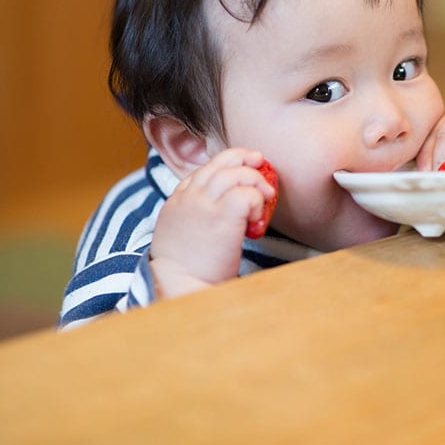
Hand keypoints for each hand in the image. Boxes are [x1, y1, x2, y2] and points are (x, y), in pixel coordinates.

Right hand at [149, 148, 276, 297]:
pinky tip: (257, 218)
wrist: (179, 286)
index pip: (204, 170)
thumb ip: (196, 218)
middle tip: (260, 163)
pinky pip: (247, 194)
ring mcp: (204, 204)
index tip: (242, 168)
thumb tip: (219, 216)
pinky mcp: (222, 215)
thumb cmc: (185, 270)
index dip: (226, 164)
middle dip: (243, 158)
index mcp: (178, 201)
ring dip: (256, 180)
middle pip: (220, 163)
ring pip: (235, 173)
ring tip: (266, 197)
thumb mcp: (181, 234)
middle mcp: (190, 197)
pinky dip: (257, 201)